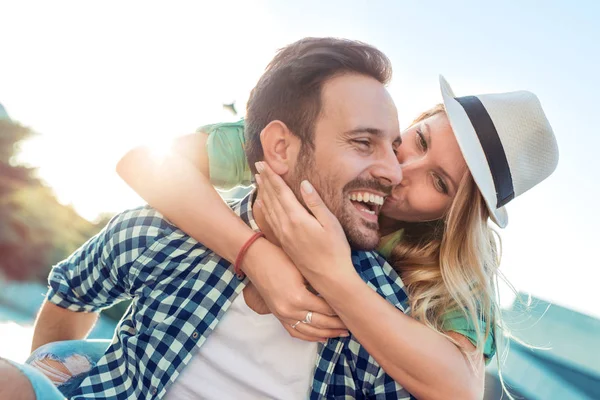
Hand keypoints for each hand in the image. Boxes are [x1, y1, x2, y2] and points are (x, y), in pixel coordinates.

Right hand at [242, 237, 348, 341]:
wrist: (256, 258)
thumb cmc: (280, 258)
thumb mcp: (303, 269)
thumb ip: (318, 283)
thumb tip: (338, 293)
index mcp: (299, 298)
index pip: (327, 308)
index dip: (341, 310)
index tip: (352, 310)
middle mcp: (290, 310)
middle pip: (320, 322)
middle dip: (337, 325)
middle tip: (352, 324)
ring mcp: (283, 315)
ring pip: (309, 331)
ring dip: (326, 334)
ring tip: (342, 334)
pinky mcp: (278, 315)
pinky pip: (295, 332)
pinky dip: (309, 336)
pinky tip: (321, 337)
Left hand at [254, 161, 352, 280]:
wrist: (329, 279)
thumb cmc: (335, 250)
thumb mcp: (331, 224)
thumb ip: (316, 203)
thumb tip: (304, 183)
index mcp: (297, 218)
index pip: (281, 192)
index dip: (272, 176)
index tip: (264, 164)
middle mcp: (286, 226)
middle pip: (272, 198)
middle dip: (265, 180)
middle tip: (257, 166)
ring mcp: (283, 235)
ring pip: (269, 208)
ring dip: (263, 192)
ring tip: (258, 180)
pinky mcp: (284, 243)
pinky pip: (270, 220)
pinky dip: (265, 208)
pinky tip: (263, 204)